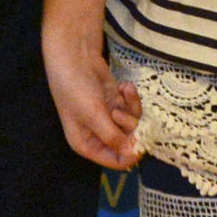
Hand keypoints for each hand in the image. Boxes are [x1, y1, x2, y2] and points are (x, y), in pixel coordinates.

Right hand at [43, 16, 142, 170]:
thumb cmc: (76, 88)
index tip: (142, 140)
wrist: (74, 55)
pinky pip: (132, 108)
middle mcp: (98, 135)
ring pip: (133, 124)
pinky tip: (124, 86)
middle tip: (118, 111)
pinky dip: (131, 98)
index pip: (116, 161)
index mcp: (87, 145)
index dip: (131, 154)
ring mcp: (108, 117)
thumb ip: (113, 137)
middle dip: (130, 127)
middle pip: (128, 143)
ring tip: (120, 93)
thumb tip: (132, 155)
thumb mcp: (93, 115)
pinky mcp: (116, 102)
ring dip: (131, 110)